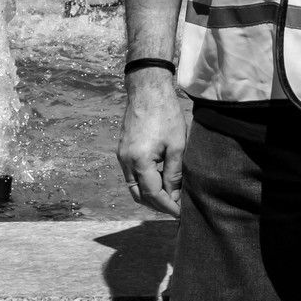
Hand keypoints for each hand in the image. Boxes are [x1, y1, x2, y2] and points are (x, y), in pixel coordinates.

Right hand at [117, 68, 185, 216]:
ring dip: (148, 194)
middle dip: (156, 204)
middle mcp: (125, 160)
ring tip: (168, 194)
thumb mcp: (177, 145)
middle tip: (174, 207)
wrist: (147, 87)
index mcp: (139, 161)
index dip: (167, 206)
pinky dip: (143, 180)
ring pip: (132, 185)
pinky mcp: (122, 148)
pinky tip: (158, 177)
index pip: (152, 194)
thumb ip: (174, 174)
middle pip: (138, 194)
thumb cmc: (165, 113)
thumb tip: (174, 196)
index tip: (180, 213)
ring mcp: (121, 154)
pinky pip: (130, 173)